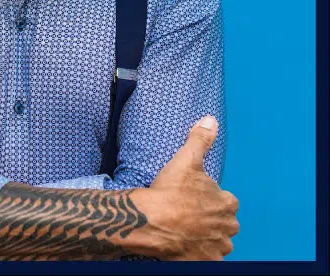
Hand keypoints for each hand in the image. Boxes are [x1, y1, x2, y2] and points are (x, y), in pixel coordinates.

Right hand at [124, 116, 238, 259]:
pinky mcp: (206, 262)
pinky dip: (199, 255)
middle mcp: (228, 226)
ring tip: (184, 232)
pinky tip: (185, 248)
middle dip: (210, 221)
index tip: (194, 199)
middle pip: (223, 224)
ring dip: (206, 239)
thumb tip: (210, 120)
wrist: (152, 221)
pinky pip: (207, 259)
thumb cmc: (170, 192)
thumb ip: (200, 140)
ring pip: (217, 242)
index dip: (209, 200)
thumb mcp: (185, 160)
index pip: (226, 201)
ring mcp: (218, 247)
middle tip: (187, 217)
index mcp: (227, 203)